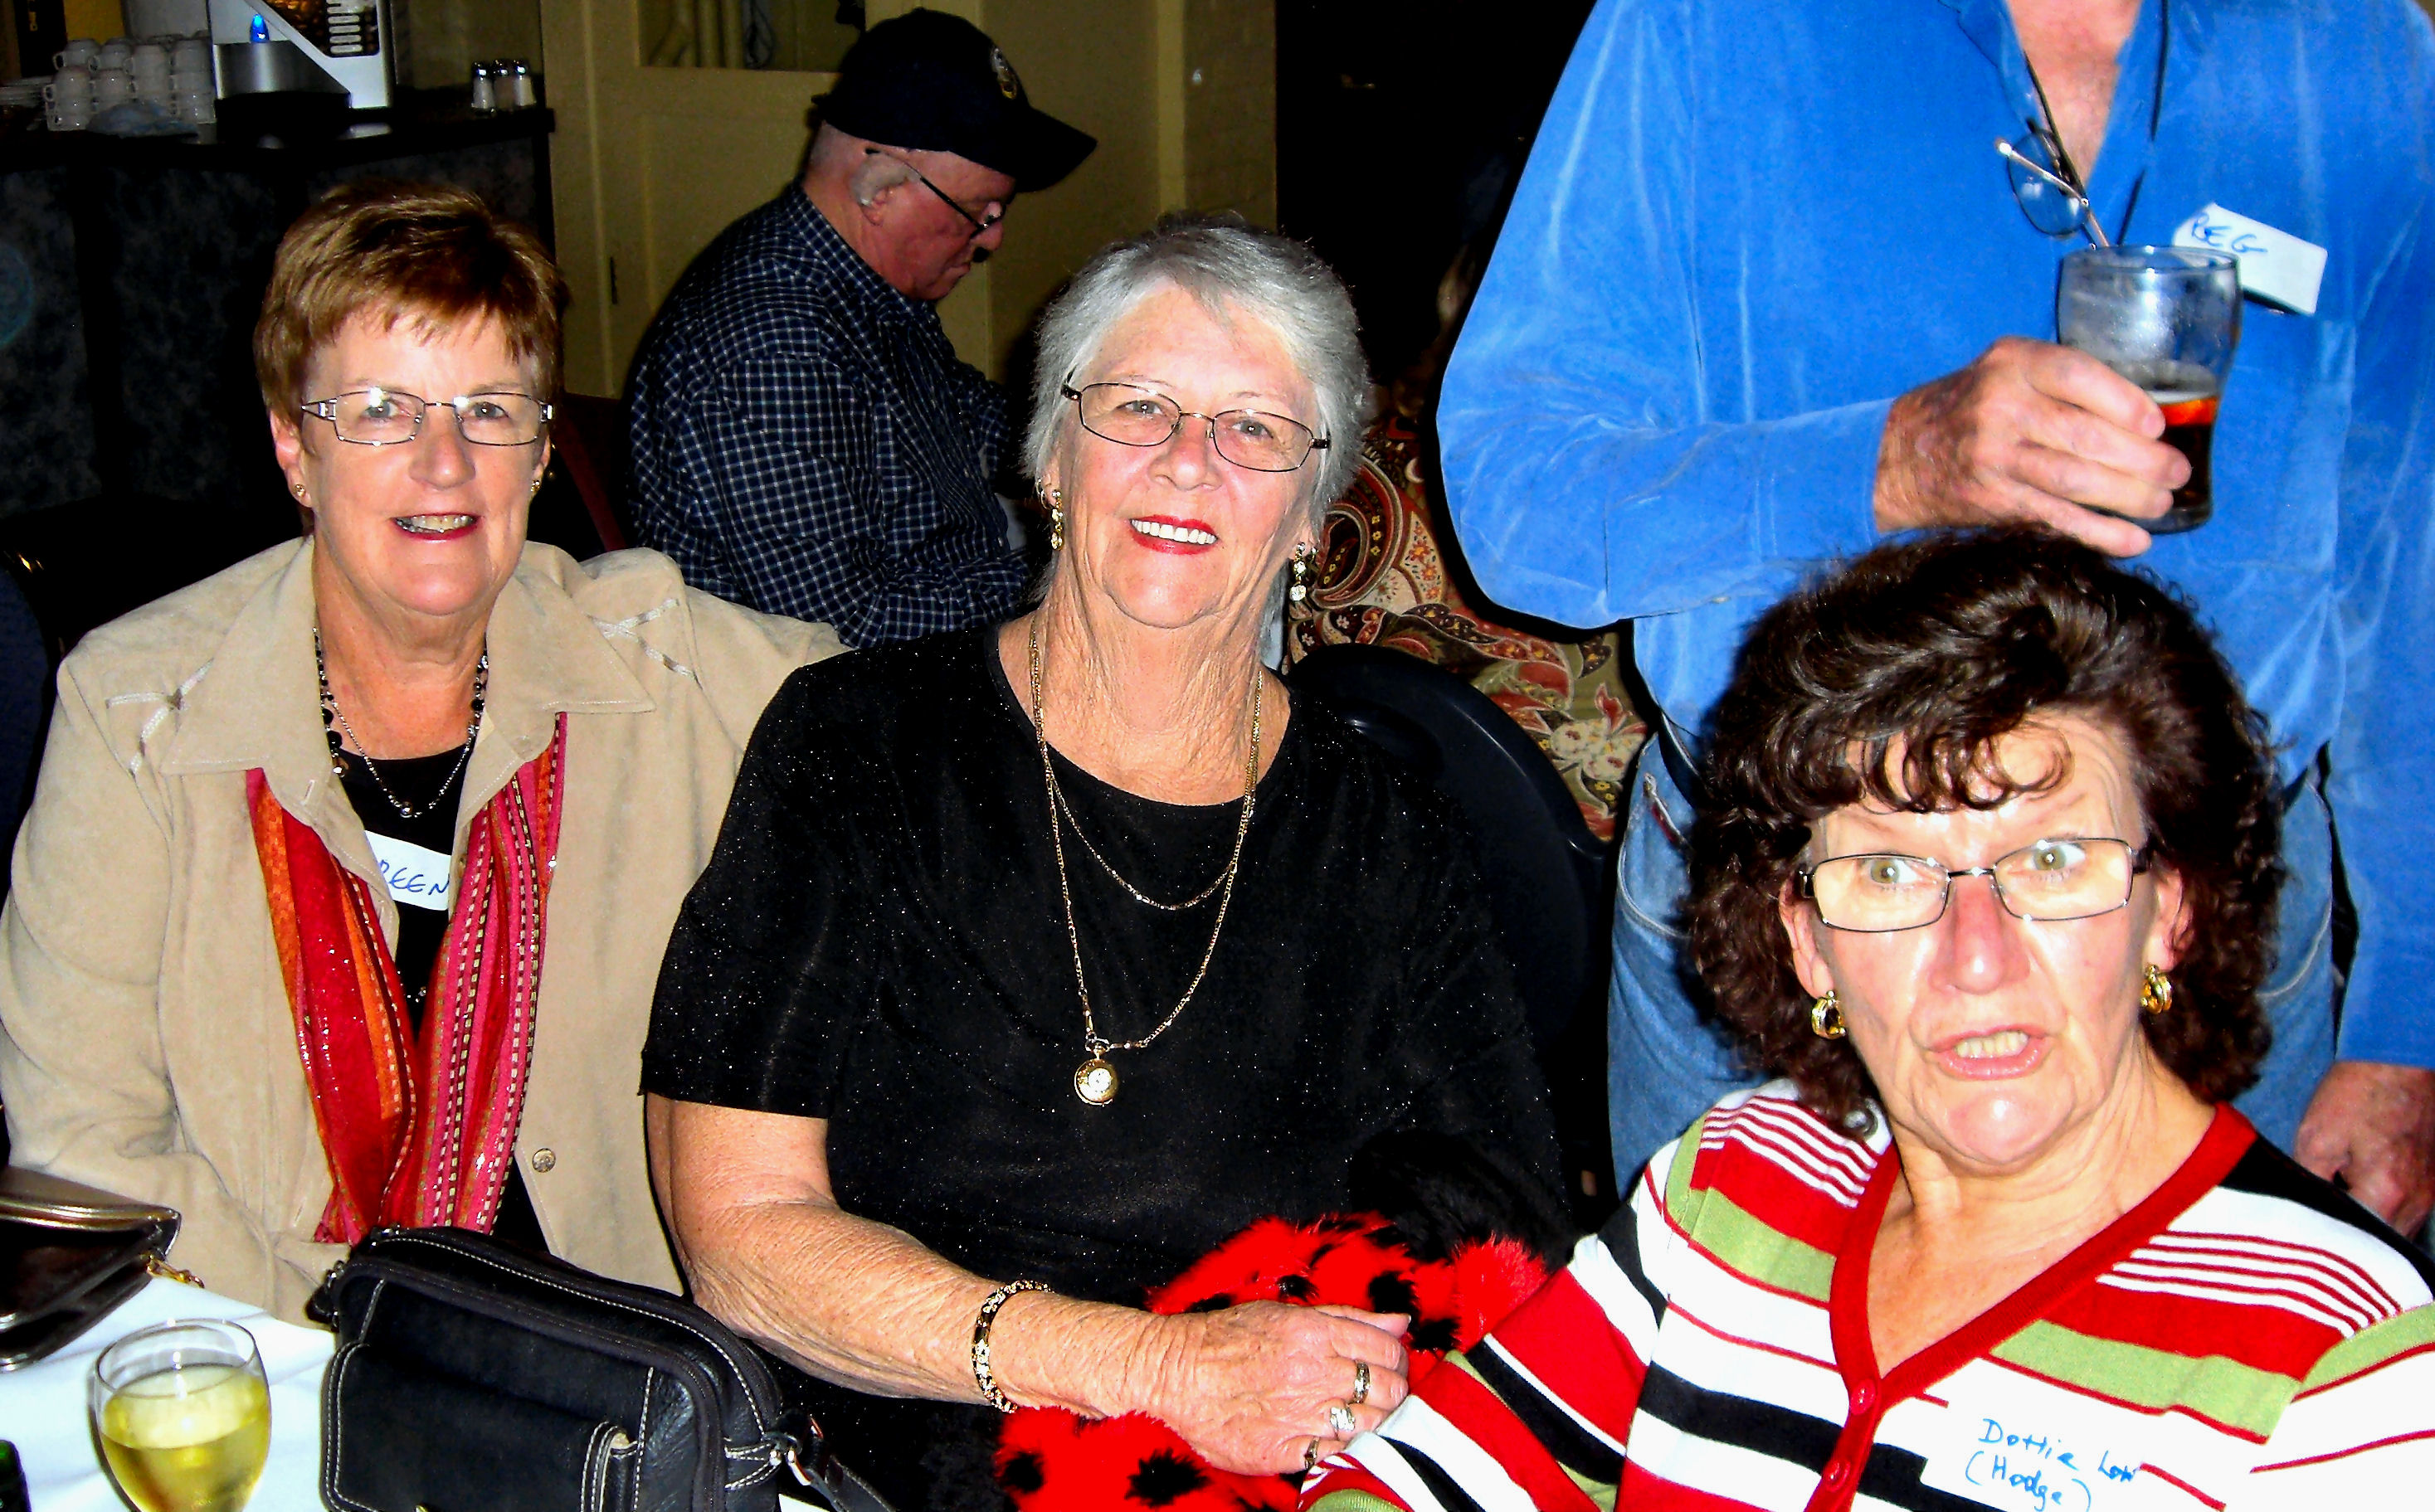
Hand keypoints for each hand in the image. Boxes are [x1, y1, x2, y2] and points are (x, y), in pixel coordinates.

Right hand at [1138, 1302, 1411, 1475]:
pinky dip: (1345, 1449)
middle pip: (1387, 1391)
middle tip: (1382, 1396)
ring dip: (1376, 1423)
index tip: (1391, 1368)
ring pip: (1370, 1426)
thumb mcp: (1288, 1313)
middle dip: (1394, 1394)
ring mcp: (1297, 1415)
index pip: (1387, 1351)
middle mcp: (1312, 1373)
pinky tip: (1337, 1438)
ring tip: (1362, 1418)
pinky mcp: (1280, 1451)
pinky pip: (1335, 1454)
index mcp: (1315, 1334)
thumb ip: (1350, 1318)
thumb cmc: (1229, 1338)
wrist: (1175, 1372)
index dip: (1399, 1362)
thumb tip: (1401, 1323)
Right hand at [1873, 336, 2188, 555]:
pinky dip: (2100, 532)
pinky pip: (2056, 518)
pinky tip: (2133, 540)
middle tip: (2175, 473)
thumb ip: (2061, 384)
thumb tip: (2145, 420)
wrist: (1894, 457)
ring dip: (2130, 497)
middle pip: (2087, 435)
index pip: (2079, 375)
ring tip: (2161, 504)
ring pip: (2077, 480)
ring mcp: (1992, 456)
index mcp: (2010, 363)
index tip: (2157, 426)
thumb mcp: (2005, 374)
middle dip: (2143, 459)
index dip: (2126, 402)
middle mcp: (1999, 406)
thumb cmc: (1967, 411)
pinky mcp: (1990, 500)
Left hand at [2294, 1060, 2434, 1233]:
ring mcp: (2432, 1192)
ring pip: (2400, 1229)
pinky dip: (2388, 1209)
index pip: (2356, 1244)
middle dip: (2352, 1240)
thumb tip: (2303, 1213)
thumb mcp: (2316, 1139)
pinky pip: (2412, 1210)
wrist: (2398, 1058)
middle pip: (2382, 1245)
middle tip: (2321, 1229)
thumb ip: (2311, 1185)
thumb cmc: (2356, 1095)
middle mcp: (2419, 1202)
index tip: (2307, 1235)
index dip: (2329, 1241)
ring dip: (2373, 1226)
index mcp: (2387, 1195)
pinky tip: (2364, 1194)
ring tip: (2341, 1210)